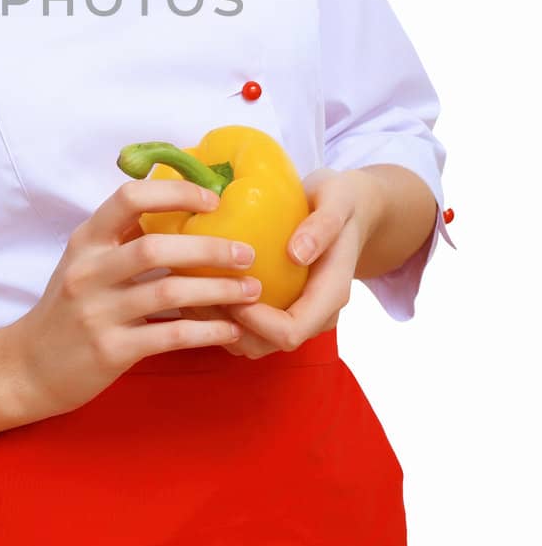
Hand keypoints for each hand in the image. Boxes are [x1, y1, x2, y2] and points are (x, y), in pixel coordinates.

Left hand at [184, 168, 376, 358]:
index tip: (229, 289)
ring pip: (253, 342)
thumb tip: (296, 254)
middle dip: (229, 325)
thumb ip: (322, 226)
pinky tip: (200, 287)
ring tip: (193, 289)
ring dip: (220, 324)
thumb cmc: (342, 202)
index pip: (291, 331)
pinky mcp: (281, 307)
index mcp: (330, 294)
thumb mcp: (337, 201)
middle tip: (198, 289)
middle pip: (267, 344)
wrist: (352, 211)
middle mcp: (315, 315)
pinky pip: (248, 328)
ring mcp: (298, 314)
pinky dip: (222, 317)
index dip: (255, 320)